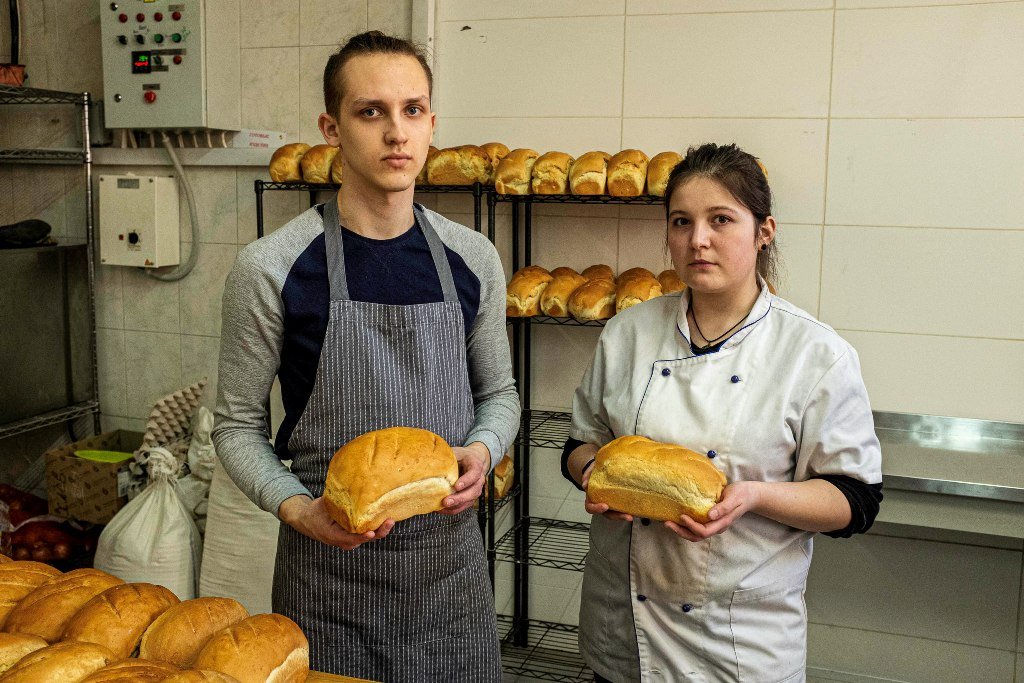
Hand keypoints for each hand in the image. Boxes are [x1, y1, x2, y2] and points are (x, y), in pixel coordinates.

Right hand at [279, 495, 393, 549]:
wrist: (308, 521)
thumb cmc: (315, 513)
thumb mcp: (322, 506)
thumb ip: (336, 502)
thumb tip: (349, 487)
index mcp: (333, 535)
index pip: (349, 538)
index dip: (361, 537)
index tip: (370, 533)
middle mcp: (344, 541)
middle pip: (364, 539)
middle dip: (378, 532)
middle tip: (389, 522)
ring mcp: (351, 540)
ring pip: (368, 537)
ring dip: (380, 529)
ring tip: (391, 519)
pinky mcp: (355, 535)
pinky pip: (368, 532)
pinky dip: (377, 526)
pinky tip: (387, 517)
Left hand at [439, 443, 488, 514]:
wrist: (473, 460)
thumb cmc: (462, 456)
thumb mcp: (456, 452)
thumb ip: (447, 457)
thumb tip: (429, 461)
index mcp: (475, 464)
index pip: (474, 473)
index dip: (466, 480)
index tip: (456, 486)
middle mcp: (479, 478)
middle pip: (473, 491)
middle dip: (460, 498)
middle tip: (447, 501)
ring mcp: (476, 489)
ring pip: (470, 500)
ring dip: (456, 505)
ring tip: (442, 507)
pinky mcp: (471, 497)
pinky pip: (464, 506)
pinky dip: (454, 509)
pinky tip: (442, 509)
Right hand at [582, 461, 632, 522]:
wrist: (603, 467)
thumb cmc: (596, 470)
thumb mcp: (591, 469)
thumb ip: (587, 474)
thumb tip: (585, 484)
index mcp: (592, 497)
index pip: (590, 507)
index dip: (596, 509)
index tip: (605, 506)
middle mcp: (601, 502)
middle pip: (607, 514)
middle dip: (617, 516)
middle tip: (627, 516)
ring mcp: (611, 503)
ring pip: (616, 513)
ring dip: (624, 516)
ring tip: (632, 515)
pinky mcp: (619, 500)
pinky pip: (623, 507)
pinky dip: (629, 509)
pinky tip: (637, 509)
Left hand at [664, 481, 760, 541]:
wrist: (750, 495)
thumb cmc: (742, 494)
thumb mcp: (734, 498)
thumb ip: (723, 507)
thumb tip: (710, 516)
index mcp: (722, 523)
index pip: (704, 531)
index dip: (691, 526)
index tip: (682, 516)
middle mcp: (717, 527)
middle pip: (697, 536)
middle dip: (681, 531)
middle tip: (667, 523)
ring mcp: (714, 525)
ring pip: (695, 534)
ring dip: (681, 530)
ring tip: (668, 522)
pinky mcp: (710, 520)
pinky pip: (696, 526)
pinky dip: (685, 525)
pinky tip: (677, 518)